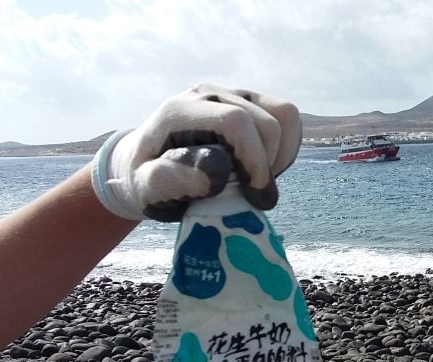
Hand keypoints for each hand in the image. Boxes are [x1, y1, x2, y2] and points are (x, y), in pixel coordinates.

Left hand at [91, 84, 301, 220]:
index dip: (255, 161)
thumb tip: (218, 170)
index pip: (236, 123)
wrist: (145, 162)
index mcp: (181, 111)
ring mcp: (232, 93)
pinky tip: (263, 167)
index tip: (256, 196)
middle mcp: (208, 94)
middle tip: (253, 196)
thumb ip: (170, 180)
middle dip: (268, 165)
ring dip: (281, 155)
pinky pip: (287, 118)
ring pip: (285, 115)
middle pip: (267, 122)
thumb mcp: (145, 188)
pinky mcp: (249, 101)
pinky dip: (286, 147)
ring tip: (258, 180)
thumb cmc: (145, 180)